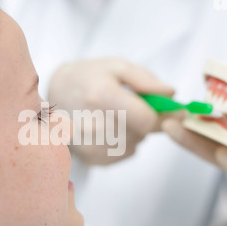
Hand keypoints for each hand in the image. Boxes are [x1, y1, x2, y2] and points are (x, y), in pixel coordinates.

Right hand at [48, 57, 174, 164]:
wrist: (55, 95)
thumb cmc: (88, 77)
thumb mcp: (116, 66)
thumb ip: (146, 80)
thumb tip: (171, 96)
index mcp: (100, 97)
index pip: (147, 120)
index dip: (158, 114)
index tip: (159, 106)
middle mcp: (92, 126)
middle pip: (142, 133)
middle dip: (144, 119)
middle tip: (129, 105)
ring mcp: (89, 146)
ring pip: (135, 144)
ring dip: (134, 131)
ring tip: (114, 115)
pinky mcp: (90, 159)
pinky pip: (124, 153)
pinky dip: (123, 142)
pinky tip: (107, 127)